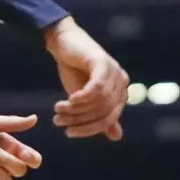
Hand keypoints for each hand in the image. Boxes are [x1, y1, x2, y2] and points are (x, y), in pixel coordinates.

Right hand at [43, 17, 128, 140]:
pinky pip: (96, 88)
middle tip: (58, 121)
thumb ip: (99, 115)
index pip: (109, 119)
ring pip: (99, 102)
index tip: (69, 133)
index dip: (89, 129)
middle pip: (104, 112)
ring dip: (76, 110)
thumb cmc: (74, 69)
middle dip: (79, 120)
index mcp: (120, 92)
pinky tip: (69, 100)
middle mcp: (121, 82)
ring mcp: (114, 71)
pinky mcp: (102, 62)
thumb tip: (117, 137)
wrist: (63, 42)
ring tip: (58, 111)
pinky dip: (82, 98)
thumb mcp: (85, 98)